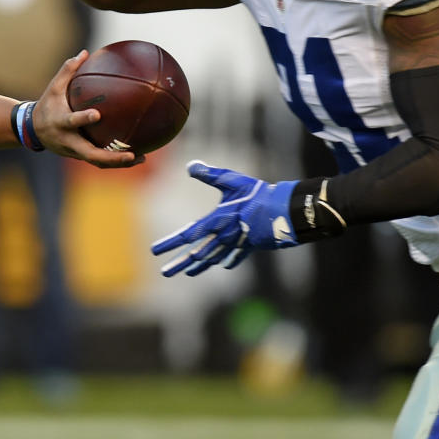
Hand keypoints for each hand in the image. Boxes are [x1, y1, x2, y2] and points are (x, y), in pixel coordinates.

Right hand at [32, 50, 141, 168]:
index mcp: (60, 122)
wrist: (32, 130)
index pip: (72, 121)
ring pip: (97, 162)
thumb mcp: (53, 87)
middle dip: (111, 157)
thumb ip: (68, 70)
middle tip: (131, 154)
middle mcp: (68, 141)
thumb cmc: (47, 105)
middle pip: (90, 154)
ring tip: (141, 157)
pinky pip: (98, 161)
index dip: (83, 119)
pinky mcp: (79, 156)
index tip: (97, 114)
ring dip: (118, 163)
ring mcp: (73, 152)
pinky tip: (135, 155)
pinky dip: (115, 160)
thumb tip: (85, 52)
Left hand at [151, 161, 298, 276]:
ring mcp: (236, 244)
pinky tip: (222, 265)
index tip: (154, 251)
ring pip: (213, 259)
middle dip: (180, 263)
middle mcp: (223, 237)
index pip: (188, 235)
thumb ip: (210, 174)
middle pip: (197, 254)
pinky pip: (235, 256)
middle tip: (165, 272)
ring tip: (187, 272)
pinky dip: (227, 261)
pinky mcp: (249, 245)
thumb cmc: (256, 194)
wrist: (284, 212)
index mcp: (216, 221)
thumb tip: (190, 166)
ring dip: (199, 266)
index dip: (170, 243)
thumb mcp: (231, 180)